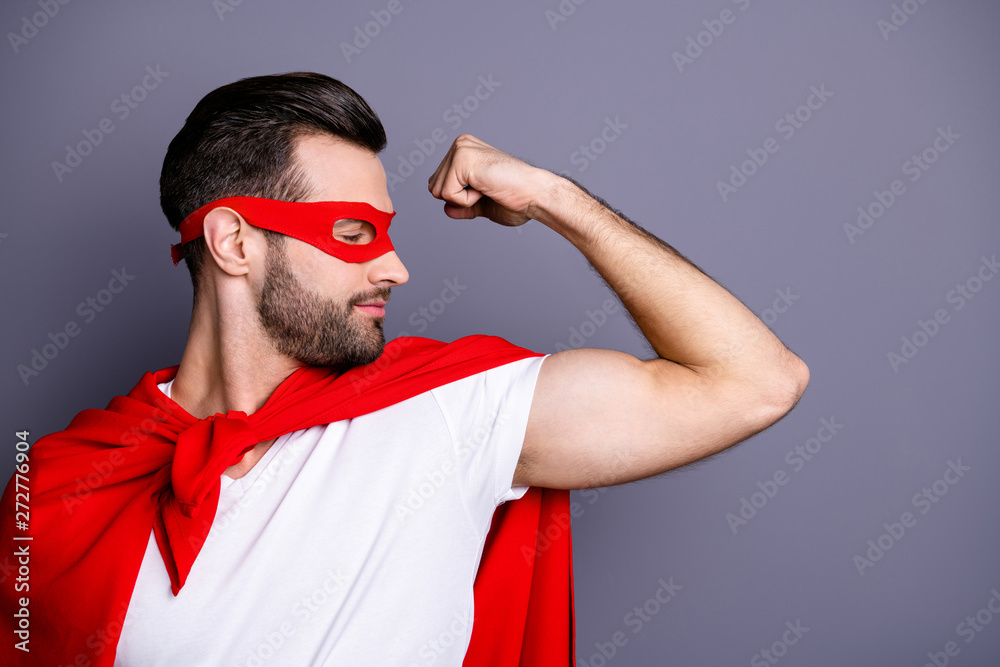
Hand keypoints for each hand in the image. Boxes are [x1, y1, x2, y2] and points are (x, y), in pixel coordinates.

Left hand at [426, 134, 548, 226]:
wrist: (536, 195)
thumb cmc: (517, 199)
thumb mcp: (483, 205)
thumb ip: (462, 205)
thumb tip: (445, 209)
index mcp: (464, 150)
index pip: (438, 184)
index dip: (458, 199)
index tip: (485, 191)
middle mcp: (460, 145)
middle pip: (434, 187)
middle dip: (457, 199)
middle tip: (487, 191)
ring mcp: (460, 149)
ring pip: (437, 191)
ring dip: (463, 200)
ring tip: (487, 189)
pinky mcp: (462, 159)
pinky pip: (446, 194)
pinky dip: (466, 201)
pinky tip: (486, 189)